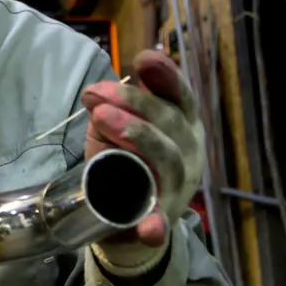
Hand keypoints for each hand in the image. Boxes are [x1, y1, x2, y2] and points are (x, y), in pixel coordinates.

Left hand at [82, 50, 203, 277]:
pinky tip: (149, 226)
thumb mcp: (114, 128)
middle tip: (96, 94)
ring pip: (169, 160)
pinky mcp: (159, 224)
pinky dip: (156, 225)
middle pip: (172, 122)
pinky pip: (161, 225)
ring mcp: (177, 189)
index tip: (143, 58)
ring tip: (103, 119)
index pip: (181, 96)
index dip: (166, 75)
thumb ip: (110, 108)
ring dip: (139, 137)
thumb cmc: (123, 162)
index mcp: (182, 125)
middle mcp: (188, 153)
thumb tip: (97, 92)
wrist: (123, 221)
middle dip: (135, 103)